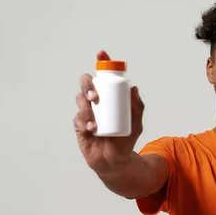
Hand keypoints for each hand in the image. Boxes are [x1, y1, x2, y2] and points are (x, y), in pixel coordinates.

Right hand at [74, 50, 144, 174]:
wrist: (115, 161)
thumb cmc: (125, 140)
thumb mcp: (136, 123)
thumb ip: (137, 107)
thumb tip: (134, 88)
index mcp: (110, 96)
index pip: (104, 75)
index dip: (101, 62)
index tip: (101, 54)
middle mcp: (96, 100)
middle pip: (85, 83)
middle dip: (87, 85)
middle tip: (95, 96)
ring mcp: (86, 111)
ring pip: (80, 100)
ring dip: (86, 109)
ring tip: (95, 123)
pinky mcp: (79, 125)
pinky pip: (78, 118)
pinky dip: (84, 122)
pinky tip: (92, 129)